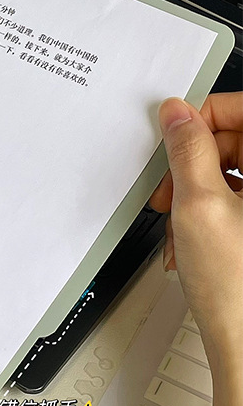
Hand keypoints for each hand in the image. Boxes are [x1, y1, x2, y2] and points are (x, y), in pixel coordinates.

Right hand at [150, 92, 242, 374]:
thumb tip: (177, 113)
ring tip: (177, 227)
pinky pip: (236, 202)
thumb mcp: (198, 205)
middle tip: (169, 190)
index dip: (204, 116)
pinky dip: (206, 217)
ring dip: (195, 196)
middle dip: (194, 165)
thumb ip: (187, 150)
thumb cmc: (238, 292)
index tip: (174, 133)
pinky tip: (188, 243)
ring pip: (233, 174)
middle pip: (237, 141)